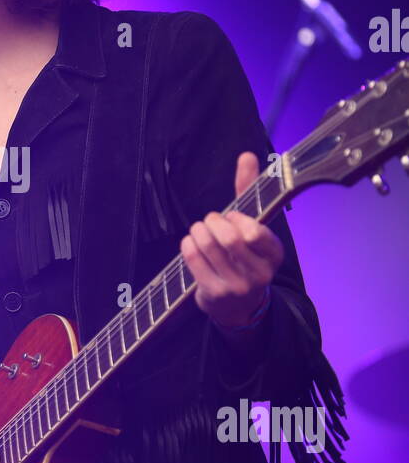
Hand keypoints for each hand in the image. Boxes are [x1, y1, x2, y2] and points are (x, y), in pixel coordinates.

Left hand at [180, 152, 283, 328]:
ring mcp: (237, 286)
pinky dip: (188, 245)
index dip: (236, 219)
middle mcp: (260, 273)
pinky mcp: (214, 294)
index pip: (255, 231)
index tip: (231, 217)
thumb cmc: (244, 255)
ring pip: (209, 247)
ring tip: (198, 230)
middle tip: (209, 221)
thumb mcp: (252, 225)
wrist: (239, 306)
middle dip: (213, 222)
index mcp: (273, 253)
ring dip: (197, 231)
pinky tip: (191, 242)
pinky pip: (194, 260)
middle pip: (229, 238)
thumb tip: (247, 155)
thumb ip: (250, 191)